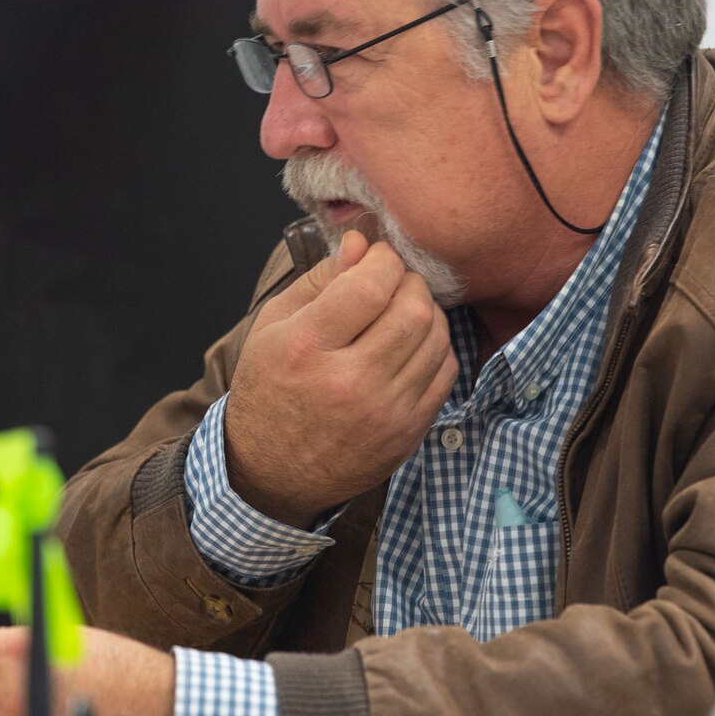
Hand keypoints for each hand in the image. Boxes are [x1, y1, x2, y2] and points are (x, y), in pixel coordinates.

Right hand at [222, 228, 456, 526]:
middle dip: (409, 282)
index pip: (370, 286)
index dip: (383, 260)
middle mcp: (349, 382)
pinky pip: (445, 372)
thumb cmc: (269, 389)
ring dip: (426, 311)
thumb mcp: (273, 326)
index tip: (376, 258)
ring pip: (437, 338)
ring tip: (401, 310)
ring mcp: (385, 412)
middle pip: (413, 310)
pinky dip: (435, 347)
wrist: (273, 470)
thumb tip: (362, 245)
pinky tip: (410, 345)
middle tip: (392, 281)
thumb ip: (319, 280)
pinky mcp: (408, 432)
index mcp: (307, 349)